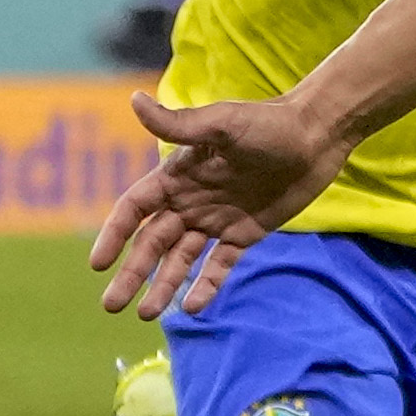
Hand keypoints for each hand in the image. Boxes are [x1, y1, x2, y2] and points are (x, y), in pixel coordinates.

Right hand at [92, 89, 338, 320]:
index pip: (134, 209)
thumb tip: (134, 100)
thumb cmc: (268, 123)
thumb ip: (179, 124)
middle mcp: (190, 200)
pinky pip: (219, 265)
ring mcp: (216, 219)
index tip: (98, 265)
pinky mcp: (244, 234)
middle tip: (111, 306)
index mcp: (177, 175)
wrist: (317, 135)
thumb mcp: (222, 124)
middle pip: (151, 242)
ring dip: (163, 285)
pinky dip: (205, 285)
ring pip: (180, 259)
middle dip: (131, 273)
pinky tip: (191, 307)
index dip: (114, 235)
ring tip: (146, 315)